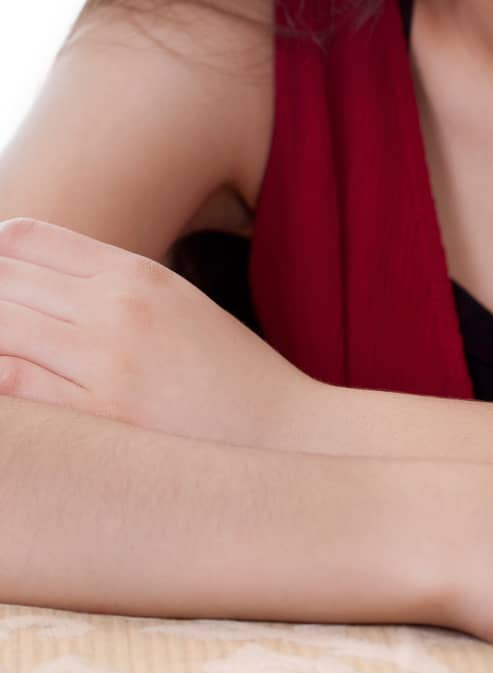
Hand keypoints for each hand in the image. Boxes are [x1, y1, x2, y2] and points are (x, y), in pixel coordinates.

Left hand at [0, 216, 304, 449]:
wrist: (284, 435)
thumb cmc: (225, 377)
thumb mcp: (174, 306)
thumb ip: (107, 287)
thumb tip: (32, 288)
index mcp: (136, 272)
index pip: (25, 237)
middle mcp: (118, 306)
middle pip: (3, 280)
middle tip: (7, 333)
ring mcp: (109, 361)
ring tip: (9, 362)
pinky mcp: (103, 417)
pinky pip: (12, 388)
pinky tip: (12, 413)